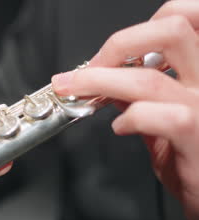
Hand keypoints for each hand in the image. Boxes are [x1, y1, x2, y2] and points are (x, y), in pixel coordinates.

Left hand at [52, 0, 198, 219]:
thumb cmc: (193, 158)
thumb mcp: (170, 118)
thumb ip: (143, 96)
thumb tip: (109, 80)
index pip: (181, 19)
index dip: (139, 29)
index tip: (107, 54)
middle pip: (171, 30)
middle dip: (119, 44)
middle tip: (89, 68)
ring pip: (149, 77)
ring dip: (99, 82)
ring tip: (74, 90)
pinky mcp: (197, 135)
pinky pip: (155, 115)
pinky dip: (129, 118)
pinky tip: (120, 129)